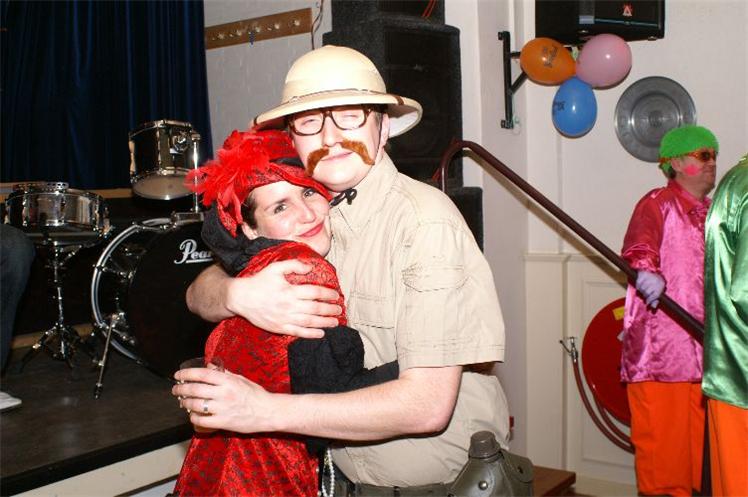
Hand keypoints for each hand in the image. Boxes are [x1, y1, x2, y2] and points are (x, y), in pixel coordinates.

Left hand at [173, 367, 278, 433]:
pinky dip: (193, 417)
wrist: (268, 412)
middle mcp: (224, 393)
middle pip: (195, 389)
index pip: (202, 374)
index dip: (187, 374)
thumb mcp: (241, 379)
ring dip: (185, 403)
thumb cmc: (256, 395)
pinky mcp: (223, 422)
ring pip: (195, 405)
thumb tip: (209, 365)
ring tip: (182, 402)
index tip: (178, 375)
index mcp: (228, 381)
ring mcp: (222, 408)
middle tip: (176, 389)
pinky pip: (201, 420)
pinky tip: (193, 415)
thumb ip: (224, 373)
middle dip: (181, 389)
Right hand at [226, 259, 342, 337]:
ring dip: (324, 322)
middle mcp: (289, 306)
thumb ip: (294, 265)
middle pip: (315, 308)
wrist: (241, 298)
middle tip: (339, 309)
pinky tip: (321, 333)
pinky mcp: (280, 327)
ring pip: (310, 322)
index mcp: (290, 291)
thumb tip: (310, 268)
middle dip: (330, 309)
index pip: (314, 292)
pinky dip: (311, 334)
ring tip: (335, 322)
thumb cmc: (259, 281)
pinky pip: (299, 332)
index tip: (336, 295)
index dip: (327, 294)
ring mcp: (285, 318)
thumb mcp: (275, 268)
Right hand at [635, 270, 665, 307]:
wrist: (651, 269)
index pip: (655, 295)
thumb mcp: (658, 290)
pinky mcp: (642, 275)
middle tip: (645, 294)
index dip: (650, 300)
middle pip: (647, 293)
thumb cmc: (656, 282)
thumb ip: (656, 299)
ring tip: (643, 289)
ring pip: (642, 289)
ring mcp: (648, 277)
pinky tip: (640, 284)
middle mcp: (655, 280)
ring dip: (641, 291)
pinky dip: (638, 286)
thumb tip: (653, 307)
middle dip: (645, 295)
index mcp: (661, 284)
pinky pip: (638, 284)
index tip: (647, 303)